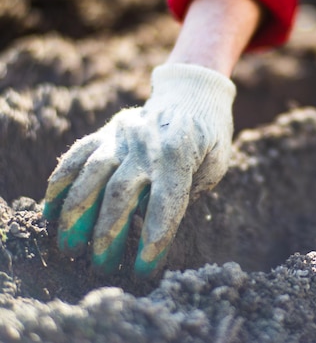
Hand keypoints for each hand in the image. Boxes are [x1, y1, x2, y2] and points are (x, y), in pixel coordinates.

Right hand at [43, 63, 235, 275]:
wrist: (192, 94)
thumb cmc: (210, 139)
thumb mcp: (216, 165)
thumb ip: (190, 191)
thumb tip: (153, 219)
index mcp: (180, 155)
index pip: (165, 205)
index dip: (153, 241)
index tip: (142, 270)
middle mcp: (146, 145)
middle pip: (119, 194)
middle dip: (107, 236)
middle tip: (101, 266)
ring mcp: (122, 136)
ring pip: (91, 175)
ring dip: (75, 215)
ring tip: (68, 247)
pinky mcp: (106, 132)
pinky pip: (77, 156)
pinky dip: (61, 183)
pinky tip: (51, 211)